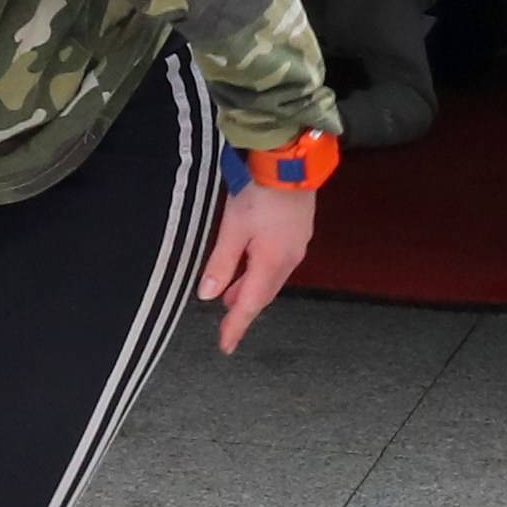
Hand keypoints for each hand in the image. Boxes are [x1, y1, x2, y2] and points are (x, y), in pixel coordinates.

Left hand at [199, 178, 313, 353]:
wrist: (290, 160)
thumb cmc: (259, 193)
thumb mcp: (233, 229)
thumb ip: (221, 264)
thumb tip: (207, 295)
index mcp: (272, 263)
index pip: (250, 305)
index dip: (236, 326)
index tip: (225, 346)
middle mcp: (290, 259)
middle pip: (264, 292)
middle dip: (243, 306)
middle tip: (225, 319)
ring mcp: (297, 244)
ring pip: (271, 277)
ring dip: (251, 287)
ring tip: (231, 294)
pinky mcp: (299, 230)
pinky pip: (278, 262)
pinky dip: (261, 271)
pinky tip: (251, 265)